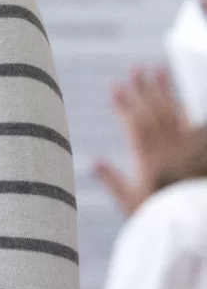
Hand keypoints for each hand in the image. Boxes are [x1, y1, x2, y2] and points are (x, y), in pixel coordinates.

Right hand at [97, 65, 193, 215]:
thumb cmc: (159, 215)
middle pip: (154, 111)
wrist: (191, 220)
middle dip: (143, 88)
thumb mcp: (130, 203)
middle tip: (135, 67)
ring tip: (157, 70)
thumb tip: (93, 161)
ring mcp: (184, 148)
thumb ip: (113, 181)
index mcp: (148, 159)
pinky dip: (184, 111)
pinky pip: (190, 126)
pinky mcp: (197, 152)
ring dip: (164, 91)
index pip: (133, 124)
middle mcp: (167, 148)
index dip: (124, 104)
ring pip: (173, 113)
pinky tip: (179, 101)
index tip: (114, 86)